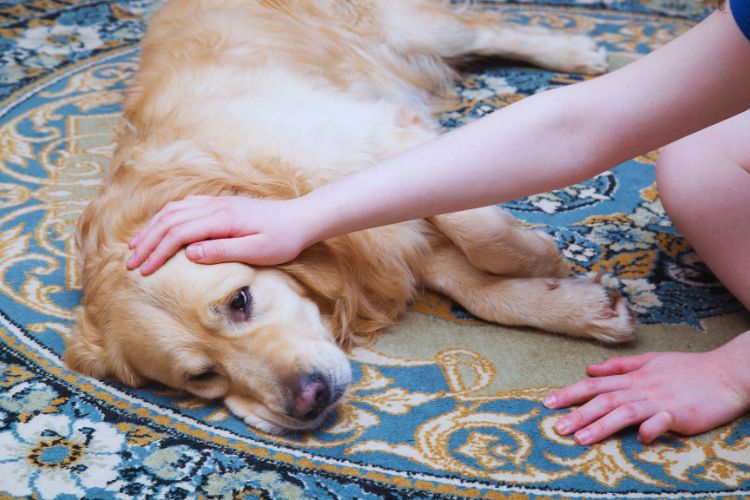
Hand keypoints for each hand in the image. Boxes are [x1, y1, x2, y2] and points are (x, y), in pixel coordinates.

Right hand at [127, 195, 315, 274]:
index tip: (143, 271)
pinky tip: (160, 228)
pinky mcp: (220, 205)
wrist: (302, 218)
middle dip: (147, 242)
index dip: (157, 252)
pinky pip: (185, 206)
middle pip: (169, 220)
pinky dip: (166, 218)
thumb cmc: (283, 239)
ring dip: (152, 228)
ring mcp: (216, 203)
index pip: (178, 234)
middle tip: (130, 263)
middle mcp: (215, 206)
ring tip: (136, 247)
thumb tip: (190, 253)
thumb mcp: (257, 251)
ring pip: (173, 211)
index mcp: (221, 219)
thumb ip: (223, 251)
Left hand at [544, 341, 749, 444]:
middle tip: (556, 427)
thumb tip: (589, 369)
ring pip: (624, 412)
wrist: (725, 373)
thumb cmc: (687, 369)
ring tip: (580, 439)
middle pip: (603, 400)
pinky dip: (650, 430)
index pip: (594, 385)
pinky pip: (661, 422)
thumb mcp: (651, 360)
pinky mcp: (680, 414)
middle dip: (577, 414)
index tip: (547, 403)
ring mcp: (659, 401)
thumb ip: (619, 366)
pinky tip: (640, 439)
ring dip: (601, 425)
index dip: (570, 393)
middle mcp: (641, 388)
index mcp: (633, 376)